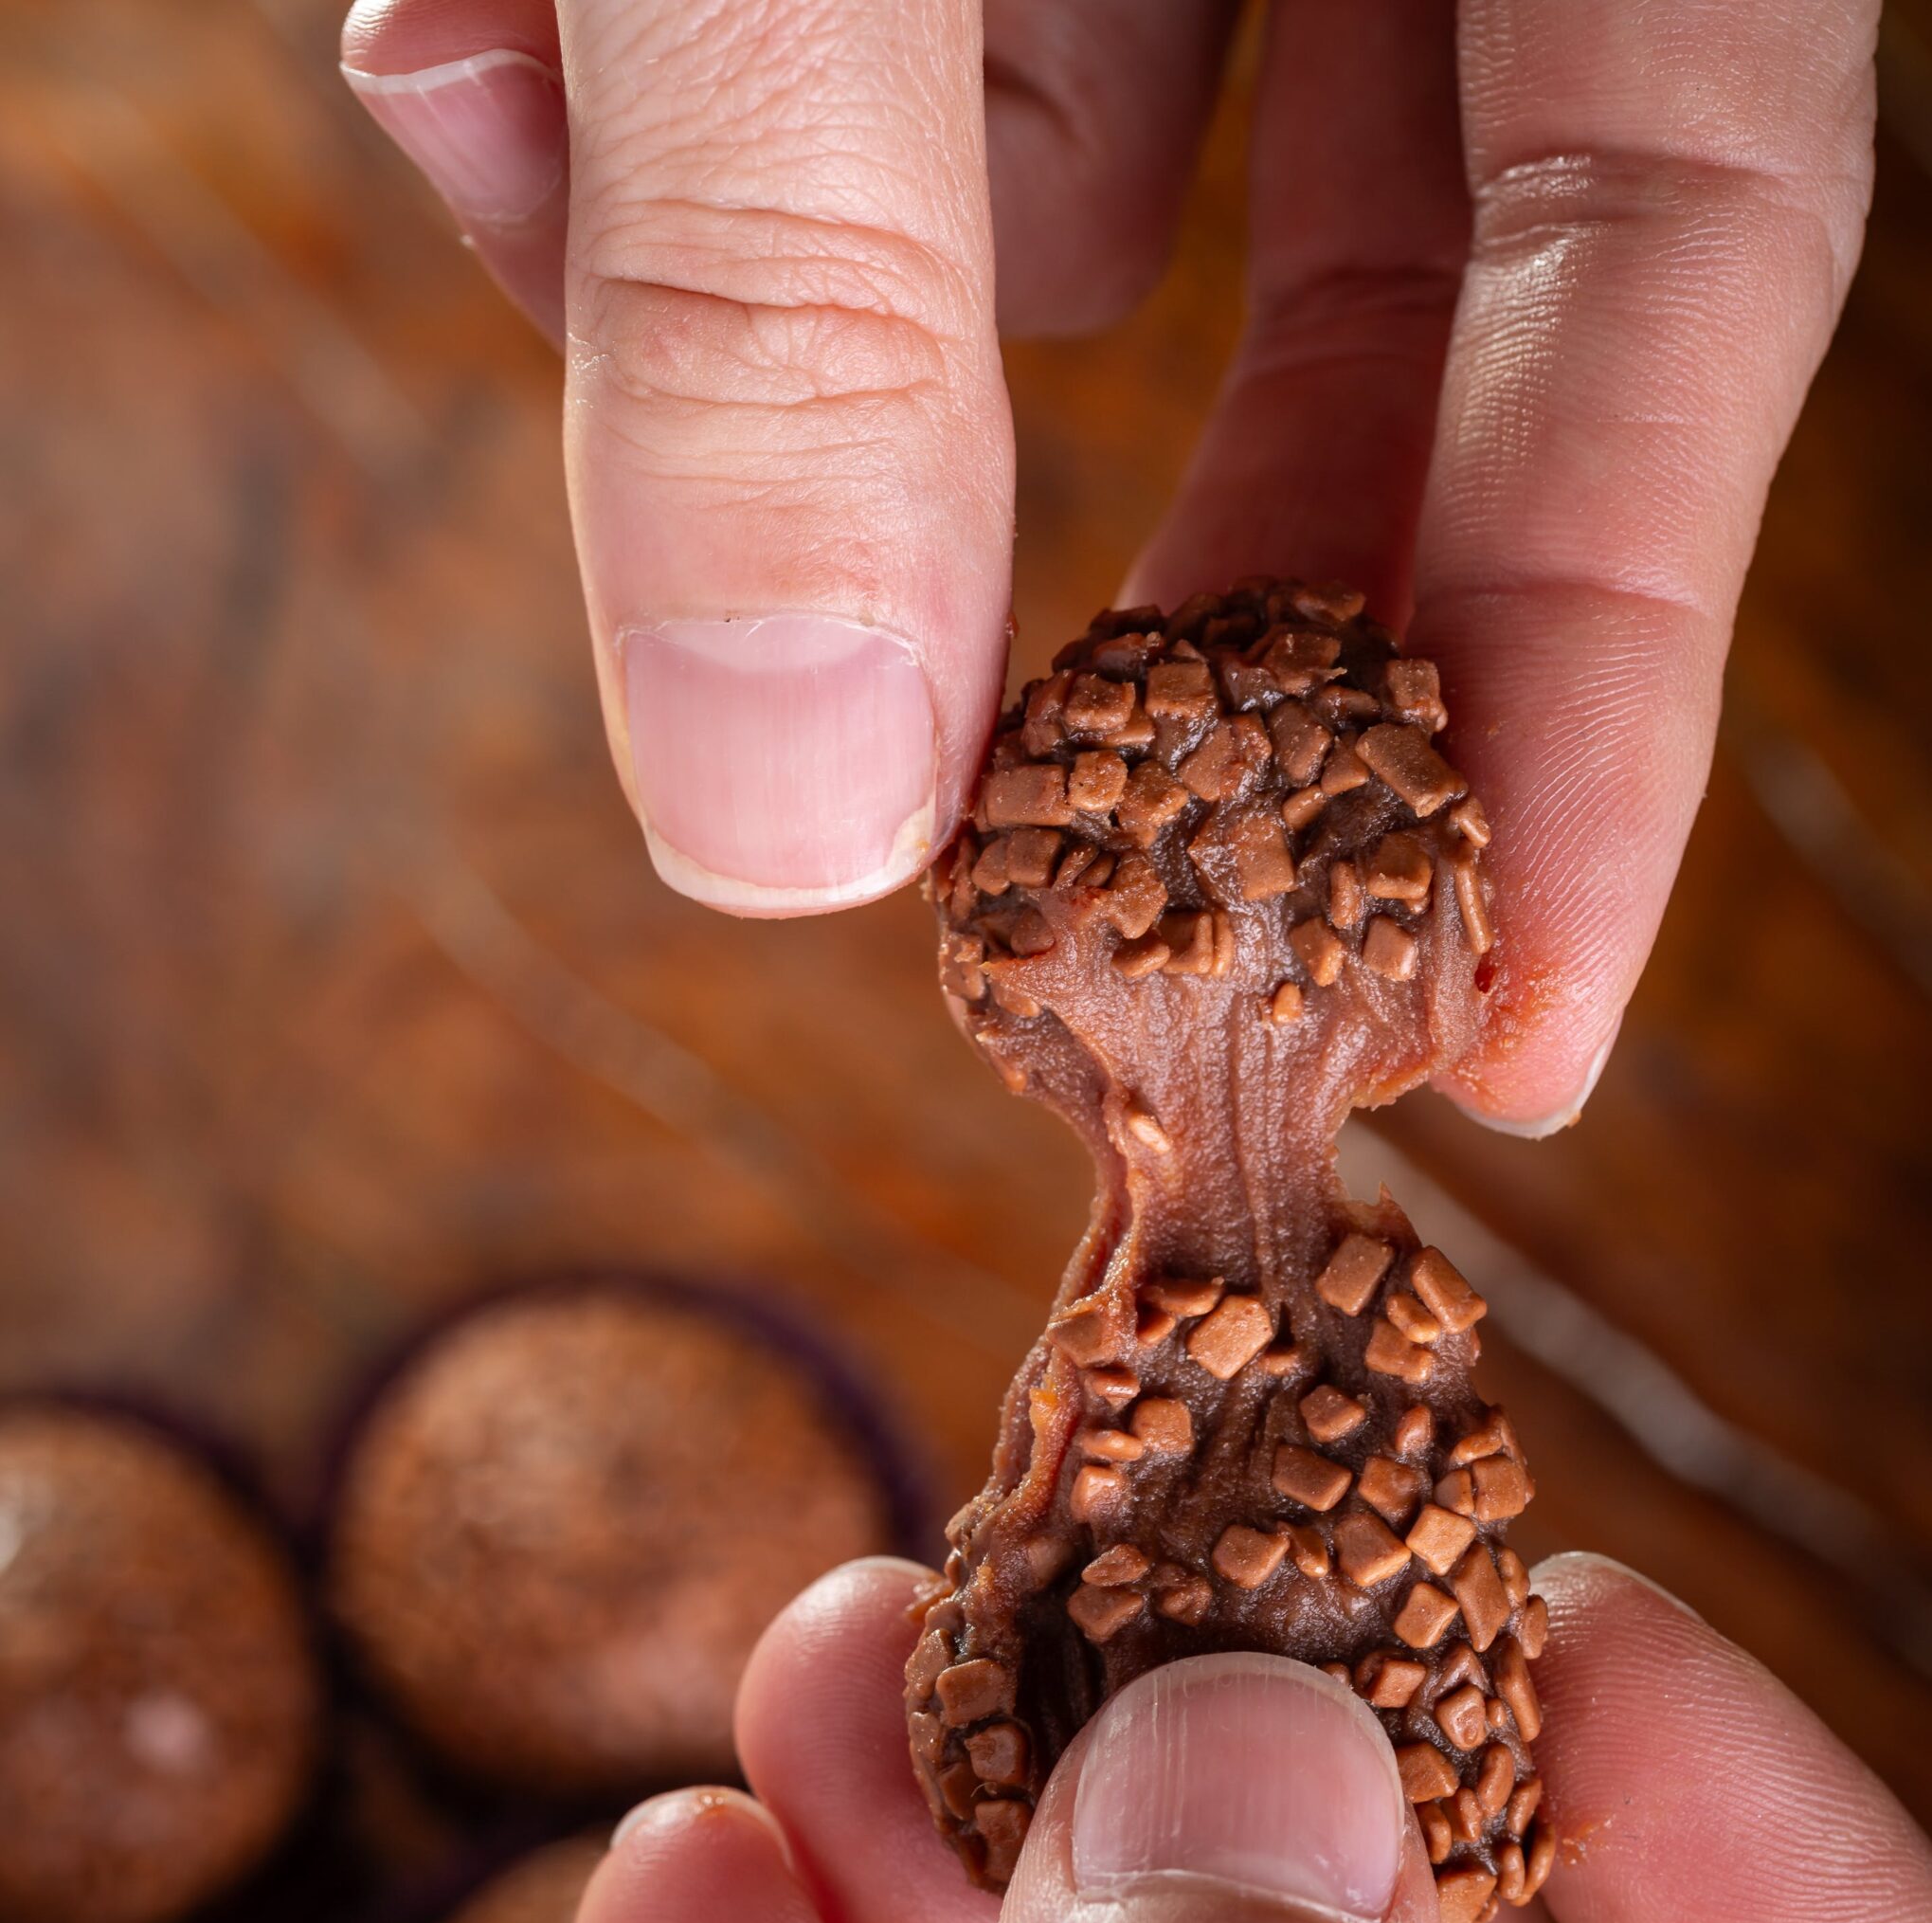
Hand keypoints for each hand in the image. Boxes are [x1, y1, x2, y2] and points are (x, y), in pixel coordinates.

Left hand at [341, 0, 1876, 1126]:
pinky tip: (489, 42)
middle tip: (1036, 882)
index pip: (1690, 237)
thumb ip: (793, 264)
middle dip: (1167, 581)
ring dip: (769, 250)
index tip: (1515, 1029)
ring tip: (528, 85)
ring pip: (1039, 178)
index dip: (1610, 652)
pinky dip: (634, 114)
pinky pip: (844, 78)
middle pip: (1393, 294)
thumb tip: (788, 820)